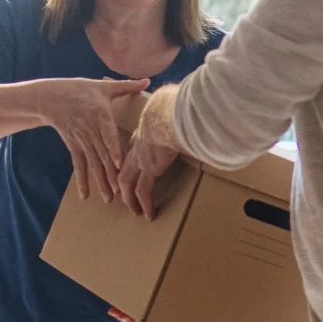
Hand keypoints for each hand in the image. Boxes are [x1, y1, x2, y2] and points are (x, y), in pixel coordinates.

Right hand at [44, 77, 147, 199]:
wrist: (50, 97)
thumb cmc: (79, 89)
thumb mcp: (103, 86)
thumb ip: (126, 86)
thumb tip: (147, 80)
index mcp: (99, 114)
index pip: (107, 134)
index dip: (113, 149)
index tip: (119, 164)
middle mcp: (90, 128)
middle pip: (102, 153)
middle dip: (110, 173)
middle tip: (120, 191)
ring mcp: (81, 139)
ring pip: (93, 162)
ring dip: (100, 181)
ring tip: (109, 198)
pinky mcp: (73, 145)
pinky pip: (78, 165)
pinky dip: (82, 180)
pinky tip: (86, 195)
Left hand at [115, 86, 184, 217]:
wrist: (165, 115)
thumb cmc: (172, 107)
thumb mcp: (173, 107)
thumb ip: (182, 111)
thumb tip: (199, 109)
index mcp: (144, 131)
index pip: (134, 145)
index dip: (133, 157)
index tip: (135, 164)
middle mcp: (139, 147)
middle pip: (124, 167)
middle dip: (123, 183)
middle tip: (125, 195)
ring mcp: (141, 159)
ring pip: (127, 182)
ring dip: (129, 198)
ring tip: (135, 211)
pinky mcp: (148, 170)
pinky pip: (143, 192)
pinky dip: (146, 205)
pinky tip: (150, 215)